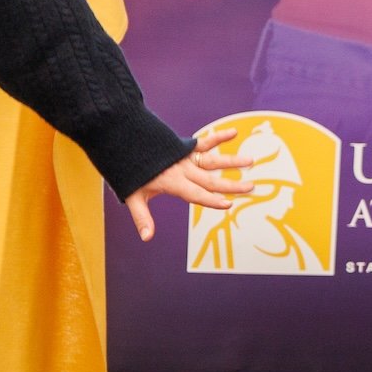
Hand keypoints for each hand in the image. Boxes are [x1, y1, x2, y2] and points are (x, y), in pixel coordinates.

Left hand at [124, 127, 253, 241]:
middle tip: (250, 187)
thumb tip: (147, 238)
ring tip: (250, 161)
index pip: (195, 194)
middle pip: (210, 179)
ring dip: (232, 161)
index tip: (228, 204)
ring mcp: (184, 156)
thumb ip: (142, 218)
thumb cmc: (128, 172)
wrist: (120, 141)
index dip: (211, 200)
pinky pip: (204, 142)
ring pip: (212, 160)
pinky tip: (233, 132)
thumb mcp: (133, 196)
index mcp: (172, 182)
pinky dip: (218, 137)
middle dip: (231, 185)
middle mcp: (182, 169)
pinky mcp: (184, 146)